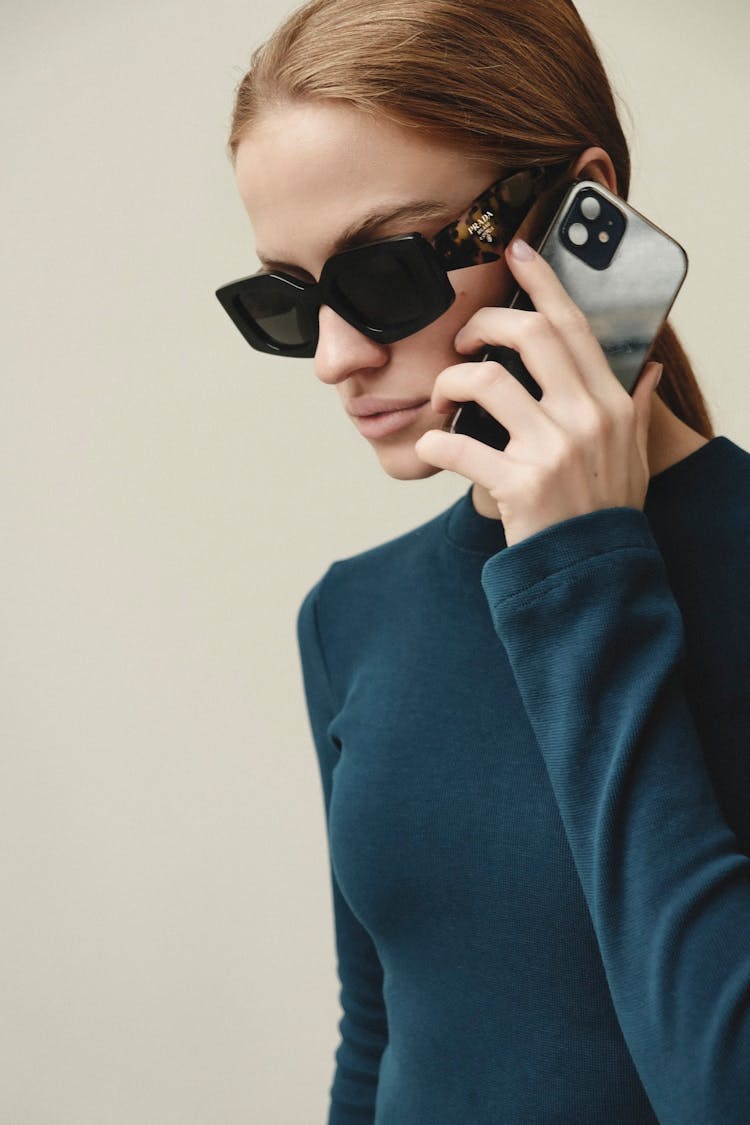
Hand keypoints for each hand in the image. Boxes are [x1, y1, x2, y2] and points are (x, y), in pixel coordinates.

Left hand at [414, 239, 662, 548]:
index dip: (542, 281)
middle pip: (529, 335)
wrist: (594, 576)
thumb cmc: (605, 513)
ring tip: (441, 403)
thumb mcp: (634, 457)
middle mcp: (587, 418)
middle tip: (462, 342)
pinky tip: (432, 448)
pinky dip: (433, 443)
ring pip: (484, 380)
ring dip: (448, 383)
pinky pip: (458, 445)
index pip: (574, 326)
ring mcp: (554, 450)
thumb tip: (648, 369)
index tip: (516, 251)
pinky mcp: (520, 484)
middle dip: (482, 325)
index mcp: (612, 404)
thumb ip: (638, 408)